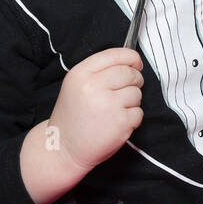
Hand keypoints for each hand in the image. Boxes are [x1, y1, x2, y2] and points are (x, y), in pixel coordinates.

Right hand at [50, 47, 143, 170]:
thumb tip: (131, 62)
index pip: (115, 55)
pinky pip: (138, 112)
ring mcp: (108, 104)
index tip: (136, 63)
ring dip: (132, 101)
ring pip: (137, 93)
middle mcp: (93, 86)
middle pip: (129, 73)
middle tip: (128, 89)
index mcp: (81, 74)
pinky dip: (132, 118)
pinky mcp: (120, 122)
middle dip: (135, 80)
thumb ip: (100, 71)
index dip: (131, 57)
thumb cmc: (73, 117)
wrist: (63, 149)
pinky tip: (116, 123)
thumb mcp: (76, 85)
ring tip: (115, 110)